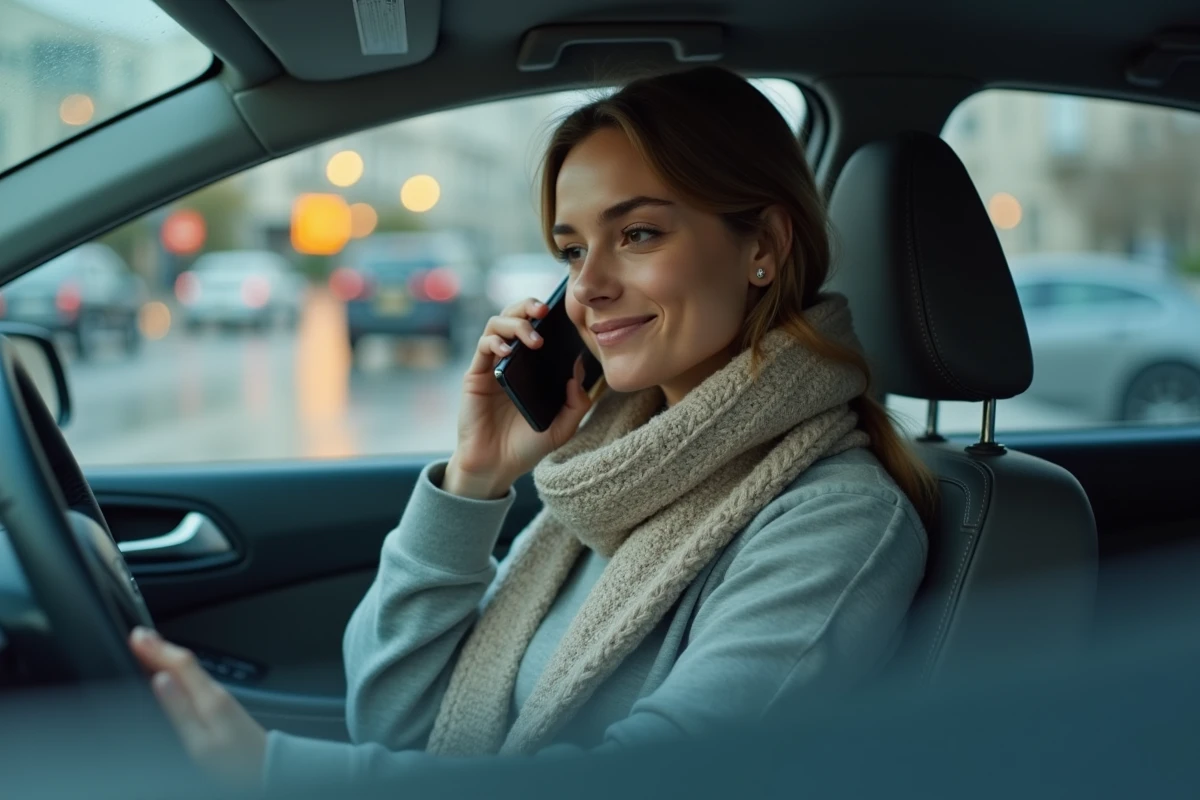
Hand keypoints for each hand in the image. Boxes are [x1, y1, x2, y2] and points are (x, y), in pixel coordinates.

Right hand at [129, 626, 266, 789]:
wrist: (269, 770)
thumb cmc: (235, 764)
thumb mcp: (200, 742)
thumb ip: (179, 710)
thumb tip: (160, 681)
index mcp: (209, 698)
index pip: (180, 663)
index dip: (156, 647)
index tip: (137, 635)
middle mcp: (217, 693)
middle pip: (185, 663)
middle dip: (160, 649)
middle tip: (138, 636)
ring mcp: (222, 699)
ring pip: (191, 671)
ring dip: (169, 658)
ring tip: (150, 650)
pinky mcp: (223, 707)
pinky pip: (196, 681)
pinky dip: (180, 672)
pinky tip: (173, 675)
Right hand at [446, 297, 592, 497]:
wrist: (496, 467)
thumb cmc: (526, 446)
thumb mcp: (562, 428)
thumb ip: (577, 402)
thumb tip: (579, 369)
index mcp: (534, 367)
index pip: (540, 328)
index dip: (549, 314)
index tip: (564, 311)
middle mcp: (513, 360)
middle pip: (515, 316)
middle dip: (528, 305)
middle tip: (544, 310)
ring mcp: (492, 365)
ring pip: (497, 324)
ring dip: (515, 323)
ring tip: (533, 339)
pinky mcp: (475, 375)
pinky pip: (482, 347)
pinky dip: (495, 342)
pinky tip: (508, 352)